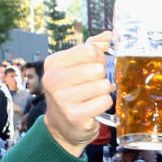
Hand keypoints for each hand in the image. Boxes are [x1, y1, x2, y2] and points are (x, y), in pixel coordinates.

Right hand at [42, 34, 112, 156]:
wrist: (62, 126)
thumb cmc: (71, 92)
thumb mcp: (75, 67)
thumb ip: (91, 48)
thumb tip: (108, 36)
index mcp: (52, 63)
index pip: (89, 51)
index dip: (98, 58)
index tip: (92, 67)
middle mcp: (53, 80)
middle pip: (98, 68)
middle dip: (101, 77)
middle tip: (92, 85)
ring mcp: (62, 99)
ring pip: (103, 86)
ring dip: (103, 92)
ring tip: (92, 97)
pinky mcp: (75, 115)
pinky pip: (105, 102)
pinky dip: (103, 104)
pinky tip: (93, 107)